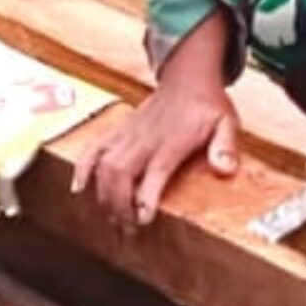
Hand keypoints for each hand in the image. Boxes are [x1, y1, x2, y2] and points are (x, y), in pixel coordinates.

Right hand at [83, 71, 237, 231]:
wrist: (188, 77)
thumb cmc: (206, 105)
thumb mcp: (226, 123)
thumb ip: (225, 147)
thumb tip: (225, 169)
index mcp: (173, 140)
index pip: (155, 170)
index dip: (145, 196)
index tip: (143, 218)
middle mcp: (145, 138)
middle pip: (120, 172)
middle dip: (118, 204)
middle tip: (127, 228)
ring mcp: (128, 134)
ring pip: (103, 164)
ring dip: (102, 193)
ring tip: (110, 217)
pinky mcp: (119, 131)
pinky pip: (94, 148)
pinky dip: (83, 168)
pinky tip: (78, 188)